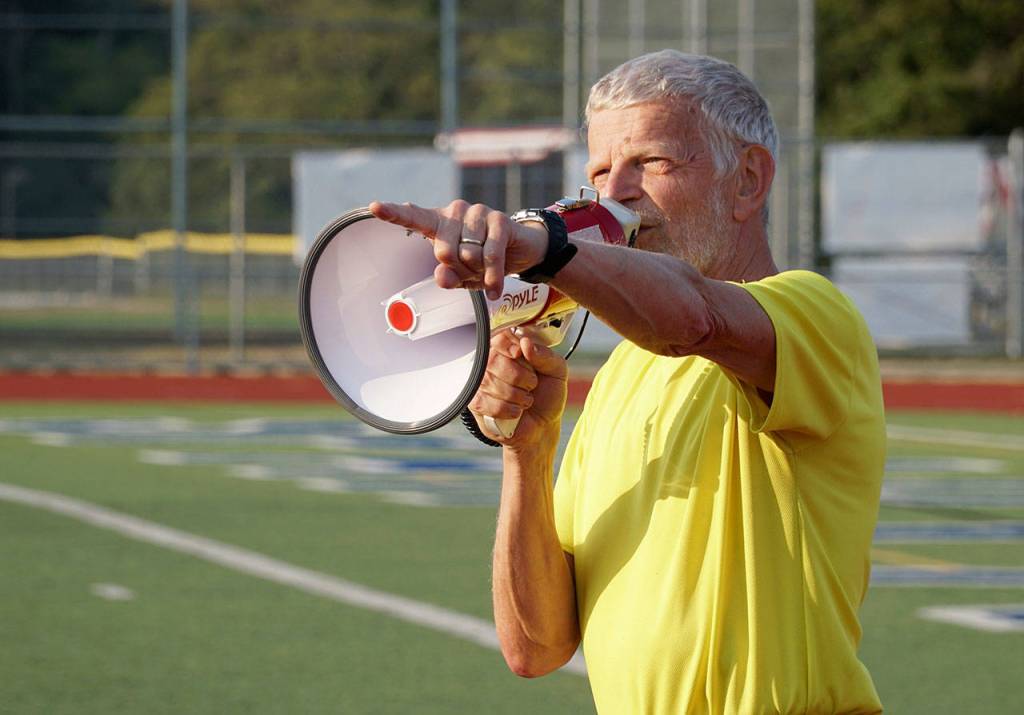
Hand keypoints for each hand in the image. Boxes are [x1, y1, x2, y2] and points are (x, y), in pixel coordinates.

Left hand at [368, 199, 548, 299]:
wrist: (520, 251)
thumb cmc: (482, 261)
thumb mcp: (462, 276)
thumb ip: (448, 277)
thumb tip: (442, 276)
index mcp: (439, 222)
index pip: (413, 217)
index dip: (393, 213)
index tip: (374, 207)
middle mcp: (455, 211)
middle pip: (444, 251)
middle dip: (460, 270)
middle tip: (472, 269)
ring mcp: (477, 212)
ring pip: (468, 255)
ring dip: (479, 271)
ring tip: (486, 267)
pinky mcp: (499, 219)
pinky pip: (490, 256)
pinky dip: (492, 277)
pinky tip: (494, 289)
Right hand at [469, 329, 567, 446]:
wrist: (542, 425)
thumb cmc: (547, 395)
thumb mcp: (557, 372)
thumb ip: (545, 355)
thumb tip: (525, 343)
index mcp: (510, 349)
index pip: (498, 336)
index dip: (508, 346)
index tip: (519, 355)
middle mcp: (491, 362)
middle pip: (492, 359)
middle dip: (518, 376)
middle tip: (531, 384)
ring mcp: (480, 382)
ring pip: (488, 381)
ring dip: (514, 395)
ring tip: (526, 399)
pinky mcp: (475, 402)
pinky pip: (483, 402)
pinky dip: (505, 409)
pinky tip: (516, 411)